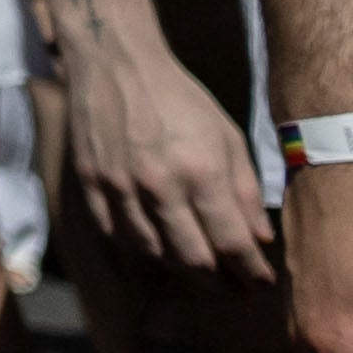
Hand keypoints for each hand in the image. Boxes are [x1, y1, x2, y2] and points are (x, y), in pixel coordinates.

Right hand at [58, 24, 282, 285]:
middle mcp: (159, 185)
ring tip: (202, 272)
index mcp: (201, 170)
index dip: (251, 270)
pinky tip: (158, 252)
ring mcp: (119, 187)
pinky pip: (117, 236)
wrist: (114, 63)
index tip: (261, 282)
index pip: (232, 242)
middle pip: (193, 259)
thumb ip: (245, 191)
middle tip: (236, 289)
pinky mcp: (91, 185)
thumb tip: (260, 239)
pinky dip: (141, 252)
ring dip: (182, 270)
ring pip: (154, 253)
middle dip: (221, 282)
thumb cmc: (180, 99)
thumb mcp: (227, 137)